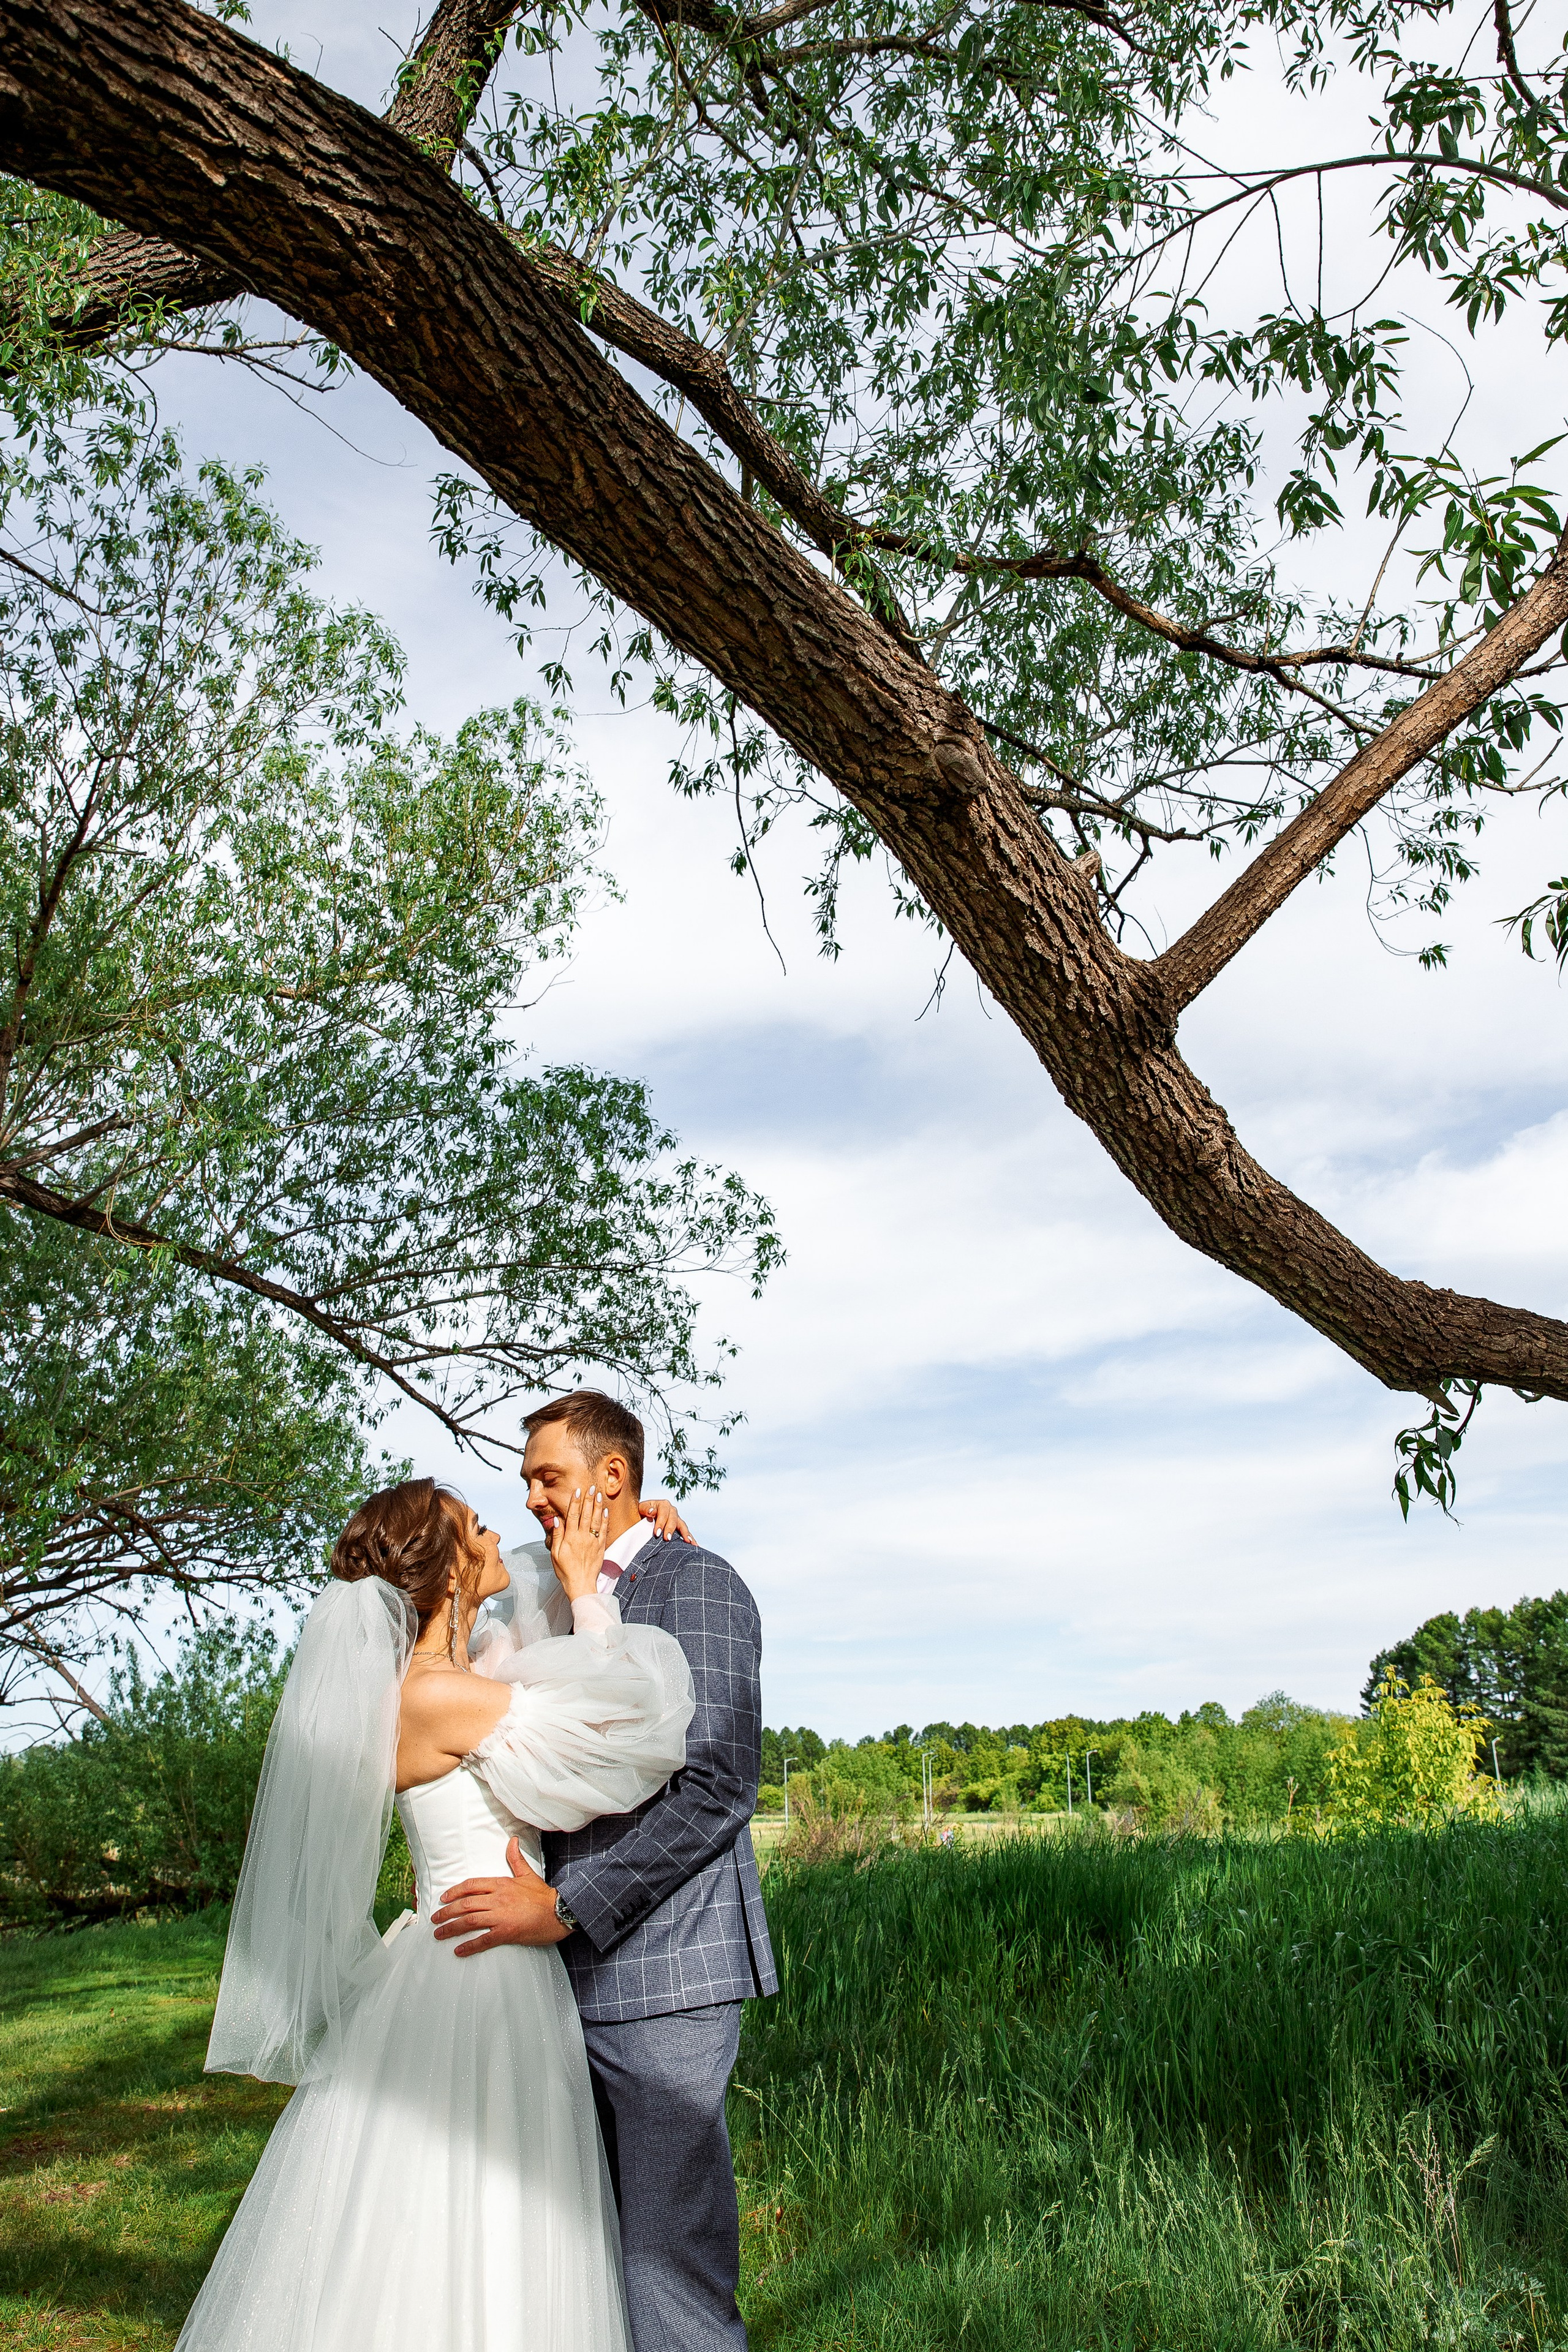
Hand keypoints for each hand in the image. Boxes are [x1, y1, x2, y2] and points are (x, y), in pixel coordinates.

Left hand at [430, 1837, 569, 1956]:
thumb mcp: (528, 1874)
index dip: (454, 1892)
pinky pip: (483, 1940)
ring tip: (439, 1934)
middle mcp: (498, 1898)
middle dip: (447, 1912)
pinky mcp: (507, 1932)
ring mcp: (501, 1916)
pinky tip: (459, 1951)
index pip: (471, 1885)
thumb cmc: (544, 1895)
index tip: (443, 1899)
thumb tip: (512, 1840)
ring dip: (451, 1928)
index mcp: (501, 1884)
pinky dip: (470, 1946)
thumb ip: (516, 1859)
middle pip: (465, 1903)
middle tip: (435, 1919)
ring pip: (469, 1921)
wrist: (561, 1912)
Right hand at [545, 1483, 609, 1600]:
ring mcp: (593, 1541)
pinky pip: (604, 1530)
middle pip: (586, 1514)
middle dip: (589, 1499)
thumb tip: (557, 1520)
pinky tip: (605, 1511)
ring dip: (597, 1506)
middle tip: (591, 1487)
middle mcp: (583, 1537)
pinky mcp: (601, 1547)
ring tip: (599, 1494)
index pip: (573, 1515)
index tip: (578, 1491)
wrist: (580, 1584)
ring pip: (596, 1519)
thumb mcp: (555, 1554)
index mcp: (570, 1538)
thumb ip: (557, 1535)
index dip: (575, 1502)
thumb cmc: (565, 1571)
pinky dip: (605, 1519)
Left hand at [640, 1497, 694, 1543]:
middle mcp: (672, 1510)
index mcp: (663, 1505)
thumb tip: (652, 1511)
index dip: (661, 1523)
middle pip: (673, 1519)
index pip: (663, 1513)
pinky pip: (685, 1532)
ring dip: (685, 1533)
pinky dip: (690, 1538)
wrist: (644, 1515)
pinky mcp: (679, 1526)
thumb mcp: (640, 1508)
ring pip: (682, 1525)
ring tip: (688, 1541)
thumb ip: (645, 1509)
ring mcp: (677, 1518)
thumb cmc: (641, 1512)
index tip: (657, 1533)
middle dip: (670, 1529)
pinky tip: (695, 1545)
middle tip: (667, 1539)